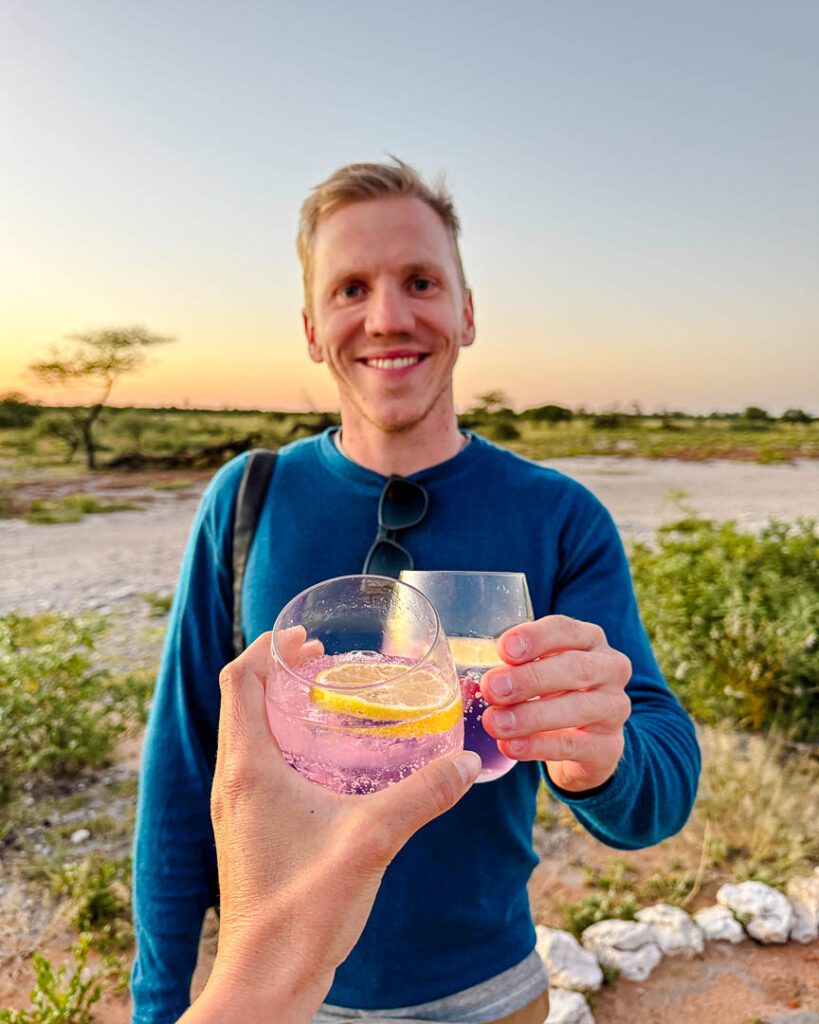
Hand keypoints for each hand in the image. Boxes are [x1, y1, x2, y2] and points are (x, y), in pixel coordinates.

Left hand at [180, 631, 480, 1023]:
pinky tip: (325, 760)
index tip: (305, 637)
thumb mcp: (372, 840)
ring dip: (278, 706)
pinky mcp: (246, 831)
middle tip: (324, 659)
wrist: (266, 980)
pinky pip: (255, 766)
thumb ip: (422, 795)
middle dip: (278, 672)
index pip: (239, 682)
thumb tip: (465, 761)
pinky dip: (282, 742)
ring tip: (325, 699)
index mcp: (247, 769)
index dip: (267, 649)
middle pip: (241, 703)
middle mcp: (231, 782)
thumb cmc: (304, 911)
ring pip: (247, 735)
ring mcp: (235, 809)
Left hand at [480, 615, 631, 792]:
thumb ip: (512, 667)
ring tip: (495, 723)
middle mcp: (609, 668)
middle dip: (529, 678)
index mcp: (589, 639)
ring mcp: (614, 708)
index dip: (535, 637)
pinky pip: (575, 745)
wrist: (586, 743)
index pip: (565, 630)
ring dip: (531, 716)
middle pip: (575, 668)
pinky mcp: (610, 746)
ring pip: (578, 707)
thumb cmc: (553, 692)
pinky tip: (511, 746)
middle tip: (492, 688)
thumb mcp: (537, 670)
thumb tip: (470, 679)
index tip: (504, 649)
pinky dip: (539, 746)